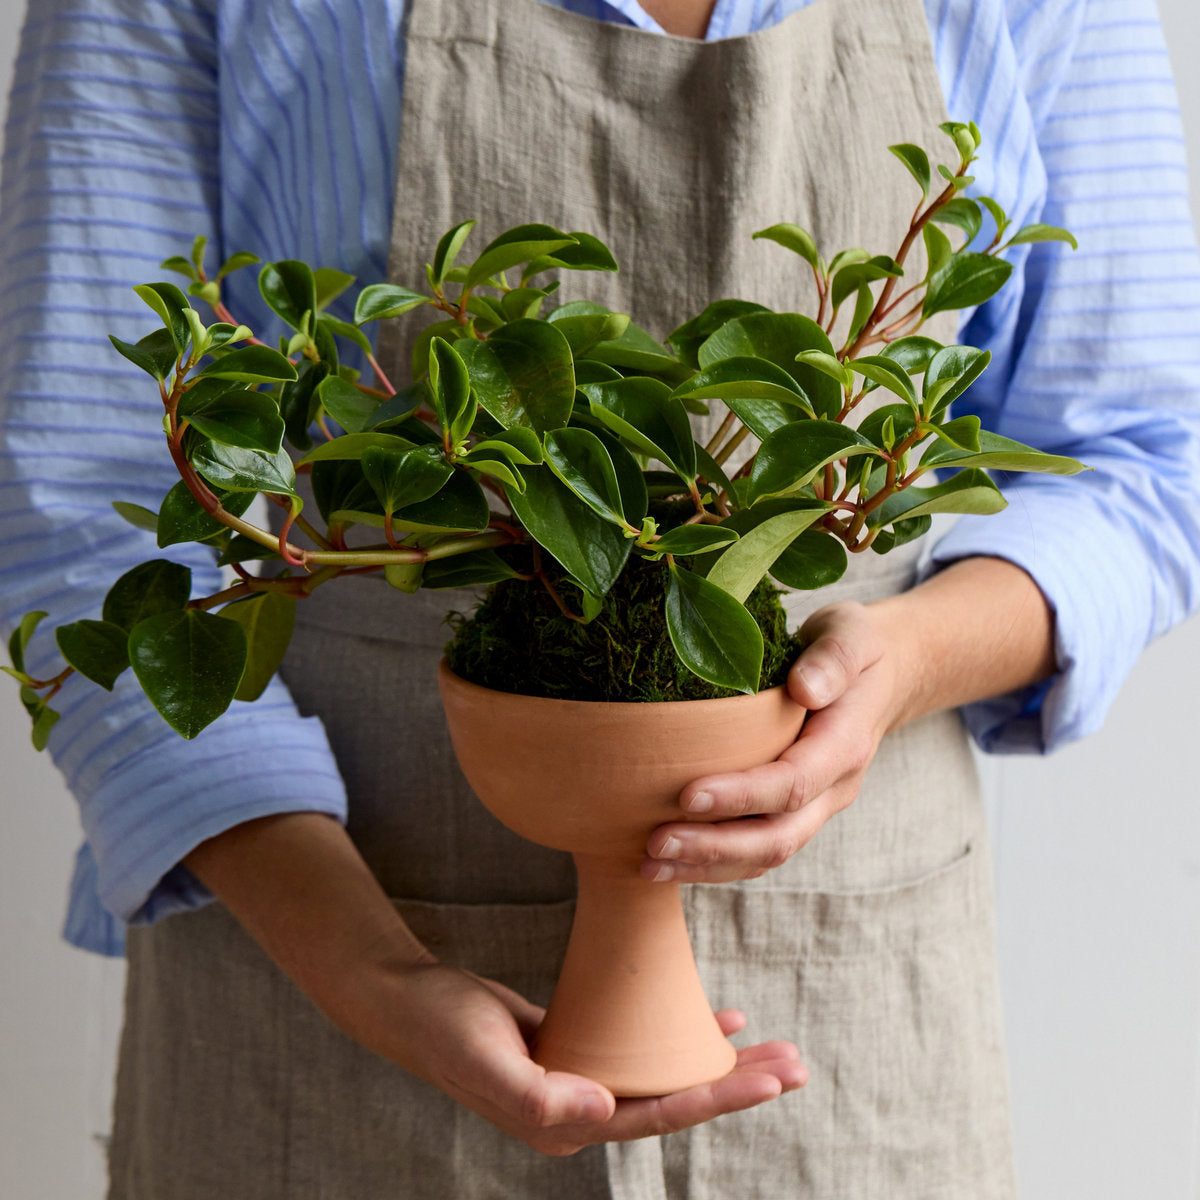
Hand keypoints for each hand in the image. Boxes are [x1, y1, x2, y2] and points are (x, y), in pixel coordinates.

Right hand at [354, 960, 805, 1155]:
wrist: (408, 1002)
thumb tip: (605, 1113)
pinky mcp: (579, 1049)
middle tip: (795, 1064)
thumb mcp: (484, 1060)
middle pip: (675, 1099)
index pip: (659, 1117)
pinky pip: (642, 1045)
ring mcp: (582, 1082)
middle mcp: (582, 1112)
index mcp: (567, 1126)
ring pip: (666, 1072)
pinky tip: (717, 1019)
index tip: (769, 1078)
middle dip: (737, 1082)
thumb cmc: (444, 1030)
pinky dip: (680, 1031)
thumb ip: (539, 1096)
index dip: (716, 1096)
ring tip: (773, 1048)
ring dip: (719, 1061)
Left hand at [642, 600, 900, 883]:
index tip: (688, 794)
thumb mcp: (852, 633)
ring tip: (648, 865)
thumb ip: (833, 658)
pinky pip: (756, 851)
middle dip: (714, 848)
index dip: (741, 795)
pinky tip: (667, 862)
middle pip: (777, 837)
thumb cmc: (856, 646)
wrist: (884, 675)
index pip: (793, 783)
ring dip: (706, 865)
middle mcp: (833, 787)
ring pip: (765, 855)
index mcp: (845, 745)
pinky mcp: (794, 812)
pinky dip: (712, 862)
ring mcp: (816, 807)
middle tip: (655, 844)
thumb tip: (805, 688)